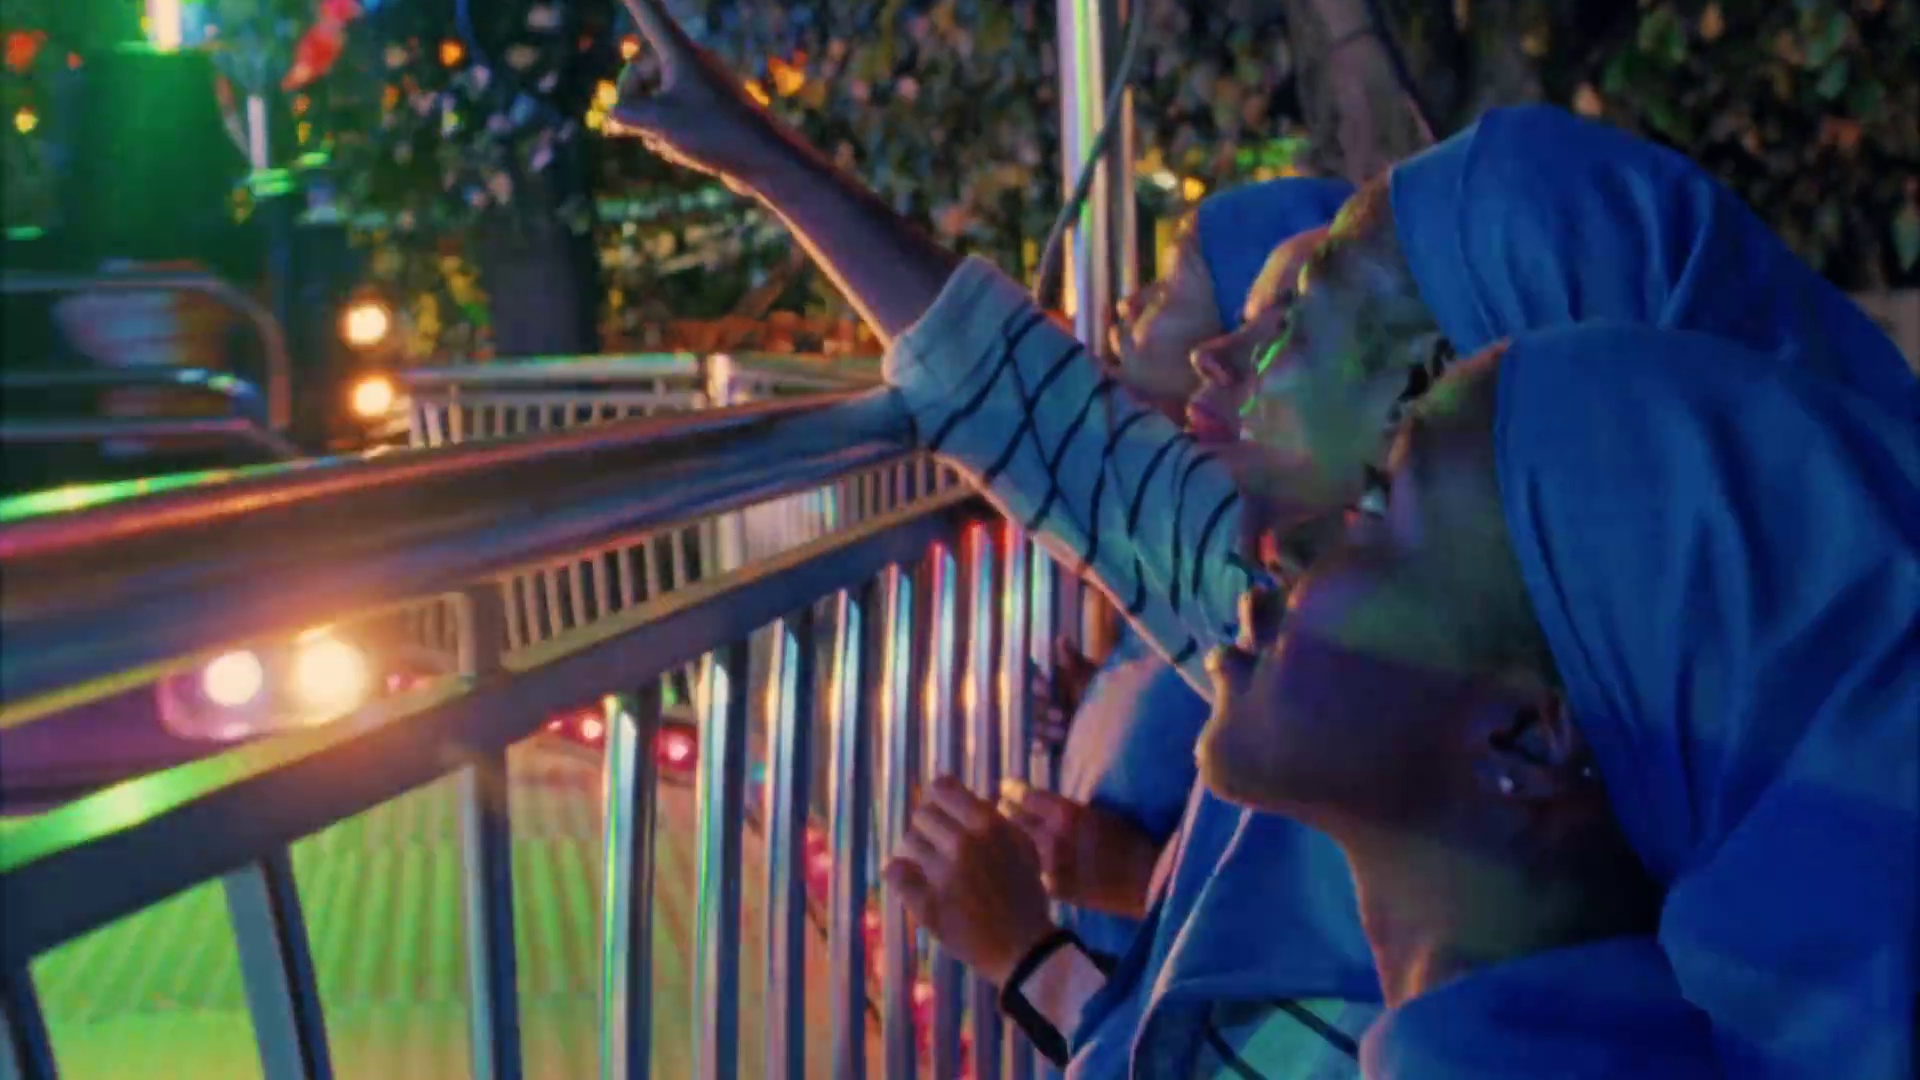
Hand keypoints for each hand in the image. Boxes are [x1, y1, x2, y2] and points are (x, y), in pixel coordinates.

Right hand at [610, 0, 792, 183]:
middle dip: (632, 98)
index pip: (649, 14)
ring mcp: (700, 87)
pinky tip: (680, 151)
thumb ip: (626, 113)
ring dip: (650, 123)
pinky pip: (672, 117)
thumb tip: (615, 113)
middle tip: (631, 124)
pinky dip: (668, 133)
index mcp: (680, 53)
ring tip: (668, 142)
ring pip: (655, 98)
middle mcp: (692, 64)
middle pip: (641, 70)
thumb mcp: (660, 122)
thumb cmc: (715, 133)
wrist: (766, 160)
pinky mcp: (708, 111)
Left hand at [883, 776, 1056, 985]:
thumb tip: (960, 798)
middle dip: (930, 829)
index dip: (939, 800)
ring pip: (908, 843)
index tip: (943, 815)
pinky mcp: (927, 904)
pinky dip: (901, 875)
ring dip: (918, 854)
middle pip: (922, 815)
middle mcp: (964, 843)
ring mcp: (943, 875)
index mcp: (988, 824)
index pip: (941, 788)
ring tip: (932, 870)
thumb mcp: (1022, 845)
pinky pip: (895, 872)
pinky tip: (913, 882)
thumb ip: (992, 818)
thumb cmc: (1024, 893)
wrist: (1022, 947)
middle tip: (939, 848)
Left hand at [998, 780, 1160, 918]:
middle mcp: (1050, 839)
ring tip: (1004, 835)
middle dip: (1004, 812)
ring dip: (1009, 839)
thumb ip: (1061, 808)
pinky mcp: (1052, 888)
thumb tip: (1033, 803)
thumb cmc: (1128, 839)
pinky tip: (1019, 861)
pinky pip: (1027, 869)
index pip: (1021, 795)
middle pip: (1009, 819)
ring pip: (1014, 847)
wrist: (1145, 882)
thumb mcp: (1095, 812)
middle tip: (1000, 808)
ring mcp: (1048, 867)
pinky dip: (1022, 863)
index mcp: (1064, 814)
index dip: (1010, 790)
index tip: (1006, 788)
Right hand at [1030, 636, 1100, 750]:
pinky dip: (1041, 745)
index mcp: (1057, 684)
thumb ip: (1073, 660)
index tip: (1046, 688)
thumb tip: (1060, 638)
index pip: (1037, 683)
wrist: (1124, 720)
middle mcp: (1051, 702)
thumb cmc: (1107, 692)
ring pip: (1036, 725)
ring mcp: (1052, 723)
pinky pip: (1041, 744)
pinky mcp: (1056, 741)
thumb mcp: (1090, 677)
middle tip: (1060, 715)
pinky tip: (1042, 748)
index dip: (1039, 686)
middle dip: (1044, 711)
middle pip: (1034, 706)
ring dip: (1045, 729)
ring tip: (1062, 732)